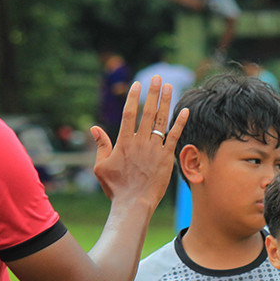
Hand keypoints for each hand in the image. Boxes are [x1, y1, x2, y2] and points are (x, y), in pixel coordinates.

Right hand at [92, 76, 188, 212]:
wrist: (134, 203)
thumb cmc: (116, 188)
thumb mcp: (101, 167)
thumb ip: (101, 146)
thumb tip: (95, 128)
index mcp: (123, 142)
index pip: (129, 113)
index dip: (134, 97)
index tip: (138, 85)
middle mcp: (140, 142)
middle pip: (148, 112)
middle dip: (153, 93)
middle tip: (158, 77)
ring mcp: (154, 149)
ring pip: (161, 121)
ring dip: (166, 102)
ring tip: (170, 87)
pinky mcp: (166, 158)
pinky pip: (174, 137)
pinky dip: (180, 123)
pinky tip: (185, 111)